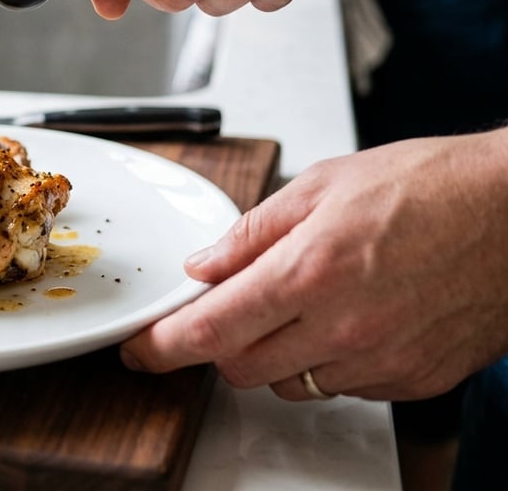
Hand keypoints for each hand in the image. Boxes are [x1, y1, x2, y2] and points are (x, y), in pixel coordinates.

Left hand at [120, 128, 507, 401]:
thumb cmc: (431, 186)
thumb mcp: (323, 185)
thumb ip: (253, 233)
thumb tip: (206, 265)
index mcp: (310, 272)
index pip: (209, 329)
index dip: (162, 346)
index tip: (141, 350)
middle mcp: (342, 328)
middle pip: (239, 367)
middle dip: (218, 341)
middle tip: (227, 305)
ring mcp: (380, 362)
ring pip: (289, 382)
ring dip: (273, 352)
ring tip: (302, 300)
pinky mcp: (412, 379)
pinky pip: (342, 386)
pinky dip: (326, 360)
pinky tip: (347, 316)